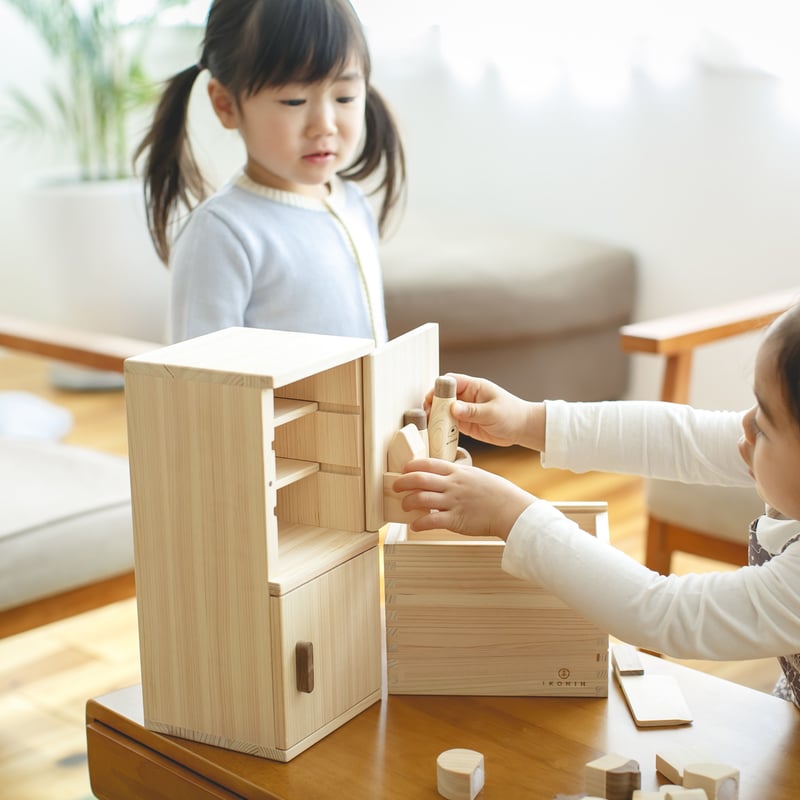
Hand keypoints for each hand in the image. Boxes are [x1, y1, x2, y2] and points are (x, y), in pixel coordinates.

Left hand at [393, 458, 535, 539]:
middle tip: (395, 486)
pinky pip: (431, 521)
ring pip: (421, 499)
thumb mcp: (476, 475)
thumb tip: (444, 475)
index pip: (428, 464)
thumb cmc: (497, 493)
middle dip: (403, 482)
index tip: (404, 470)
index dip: (412, 466)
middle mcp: (453, 484)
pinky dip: (419, 523)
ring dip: (408, 502)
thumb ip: (459, 474)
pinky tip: (414, 525)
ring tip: (404, 506)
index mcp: (458, 472)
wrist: (510, 509)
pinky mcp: (455, 520)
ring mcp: (453, 502)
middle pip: (420, 479)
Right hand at [424, 373, 544, 450]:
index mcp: (474, 387)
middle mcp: (467, 397)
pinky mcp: (465, 423)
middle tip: (426, 414)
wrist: (522, 429)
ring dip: (435, 417)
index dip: (439, 388)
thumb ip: (472, 411)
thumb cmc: (512, 415)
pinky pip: (449, 423)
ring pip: (444, 410)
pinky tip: (436, 433)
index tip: (430, 398)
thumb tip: (453, 408)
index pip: (451, 381)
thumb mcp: (492, 412)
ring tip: (428, 425)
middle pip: (443, 396)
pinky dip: (442, 428)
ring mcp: (465, 410)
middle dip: (433, 403)